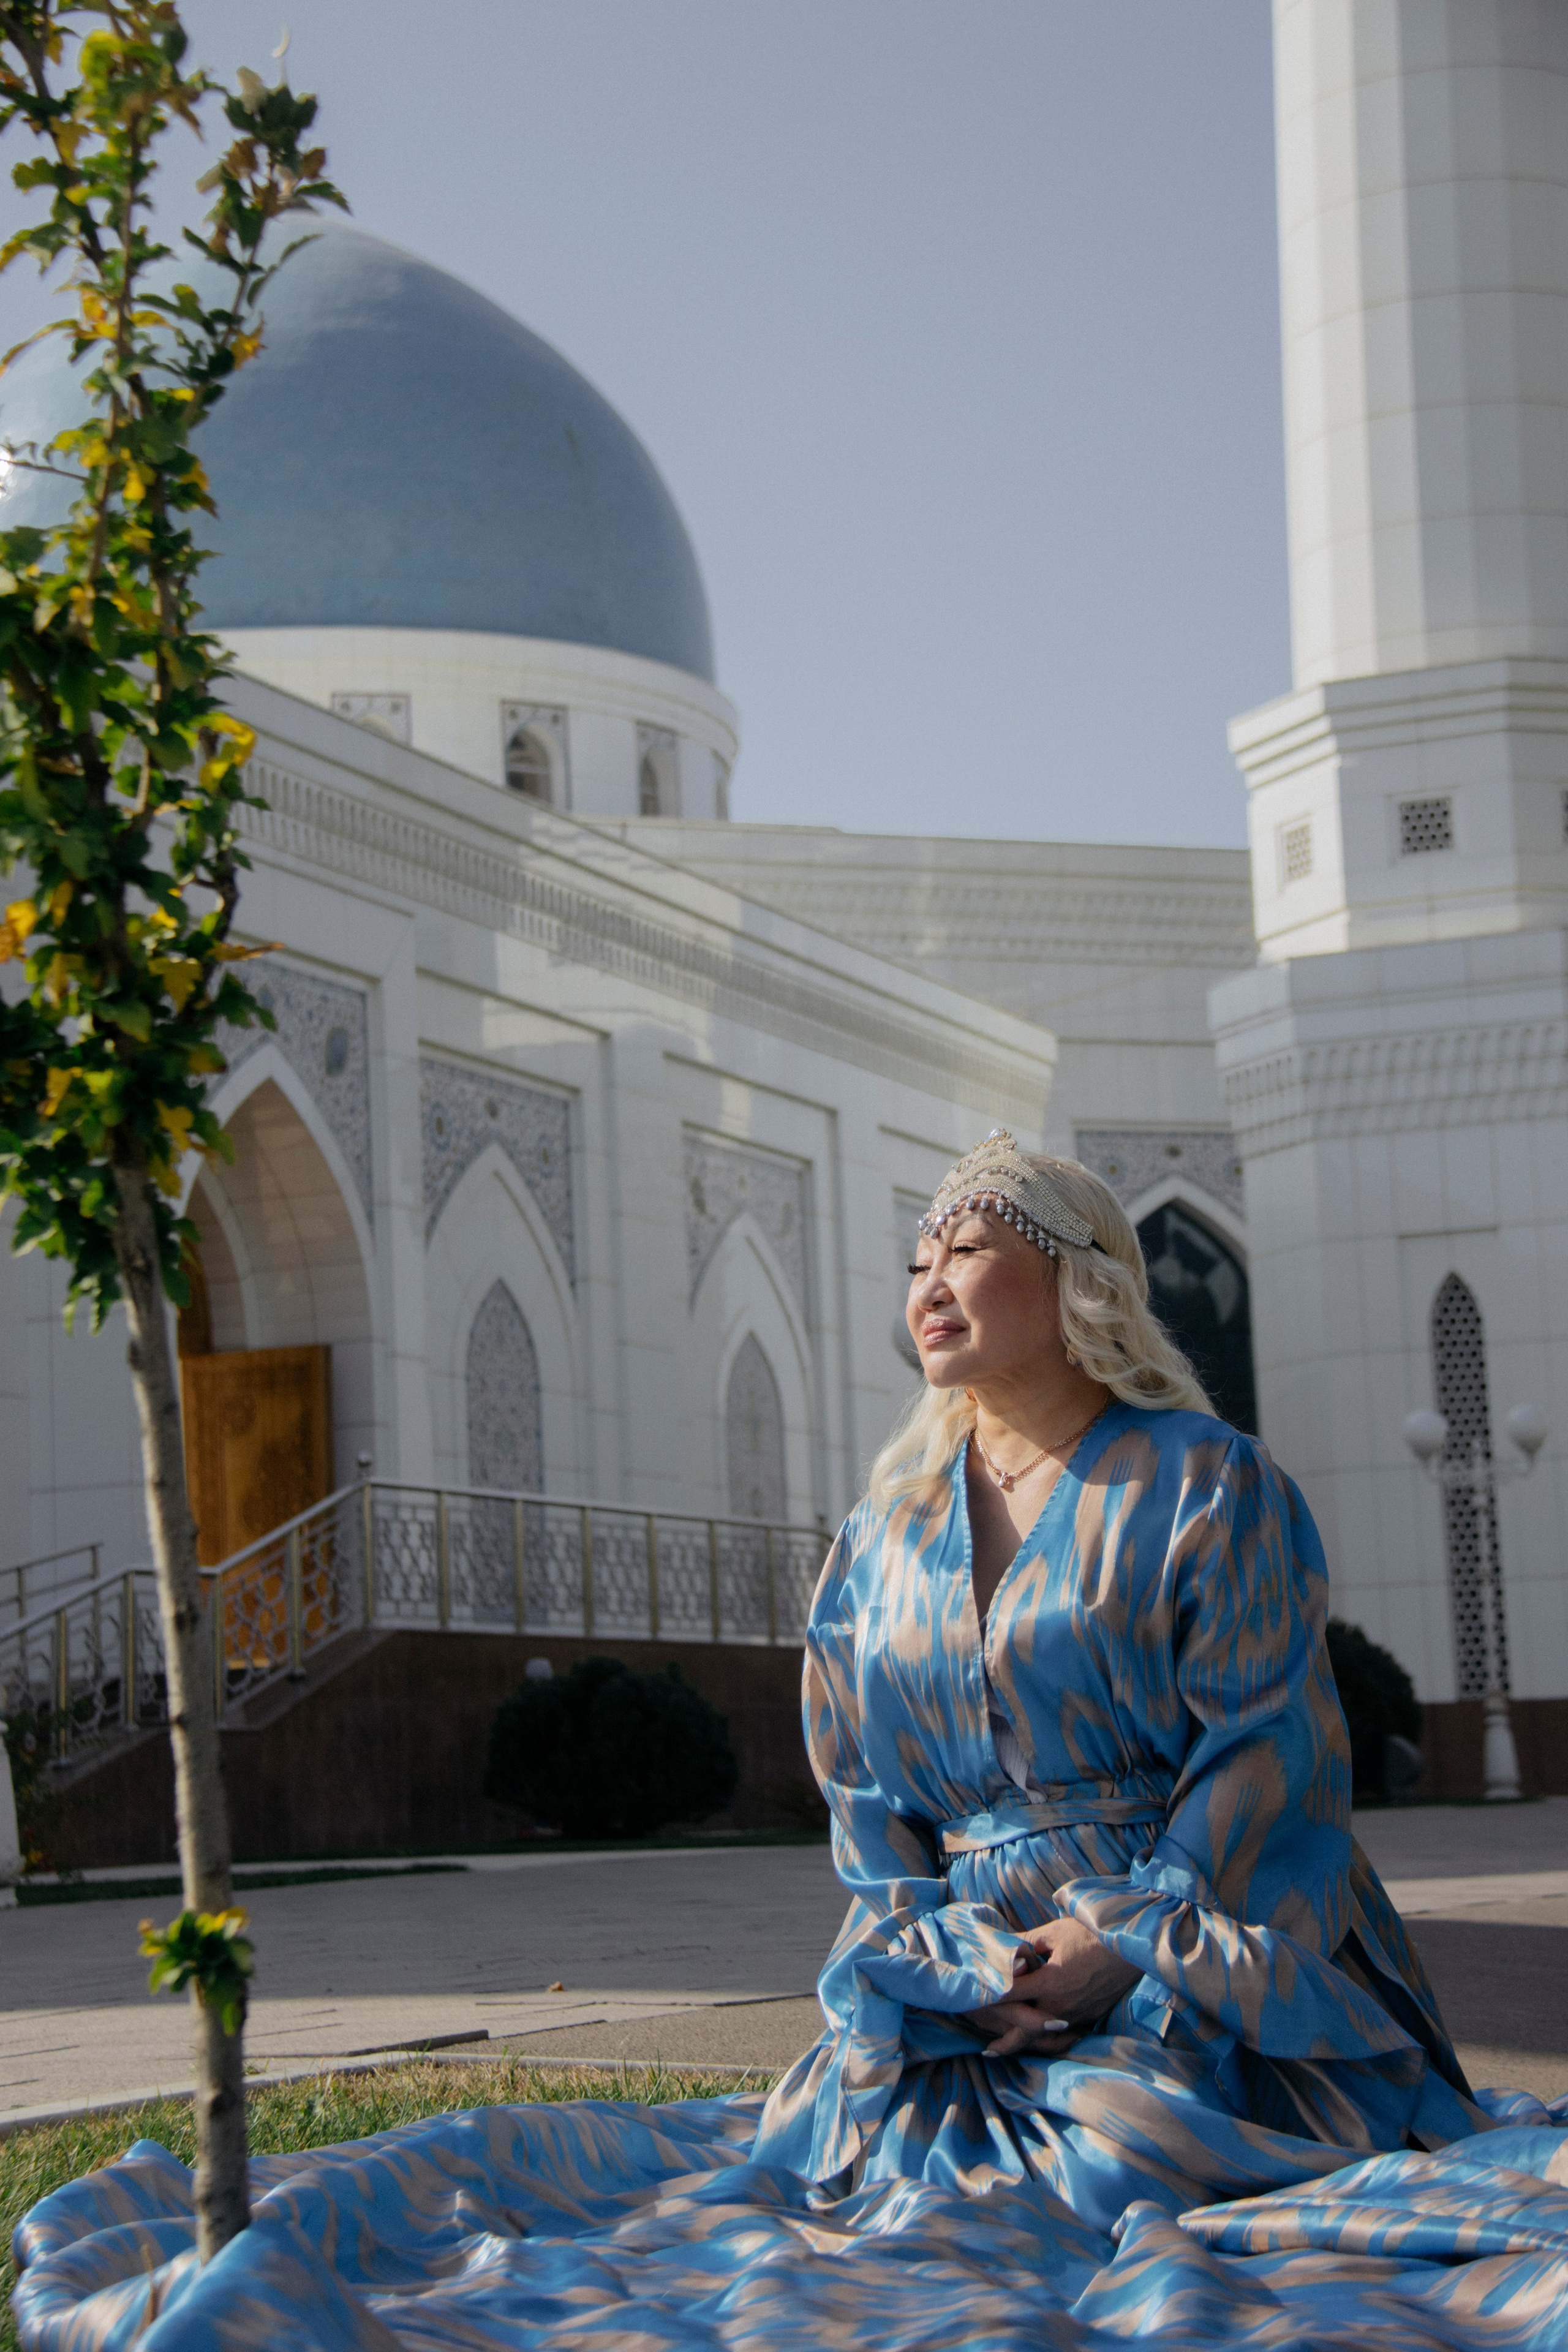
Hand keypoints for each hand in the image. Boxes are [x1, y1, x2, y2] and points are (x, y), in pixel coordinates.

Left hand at [962, 1916, 1141, 2058]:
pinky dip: (1050, 2038)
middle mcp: (1060, 2005)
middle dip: (1006, 2041)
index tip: (974, 2003)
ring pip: (1045, 2036)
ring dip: (1027, 2041)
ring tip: (1010, 2050)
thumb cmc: (1090, 1934)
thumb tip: (1004, 1948)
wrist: (1131, 1946)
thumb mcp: (1054, 1932)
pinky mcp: (1090, 2017)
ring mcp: (1077, 2014)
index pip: (1012, 1994)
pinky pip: (1064, 2032)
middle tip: (987, 2051)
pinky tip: (1042, 2039)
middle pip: (1026, 2029)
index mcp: (1049, 1983)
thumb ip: (1027, 1944)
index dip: (992, 1998)